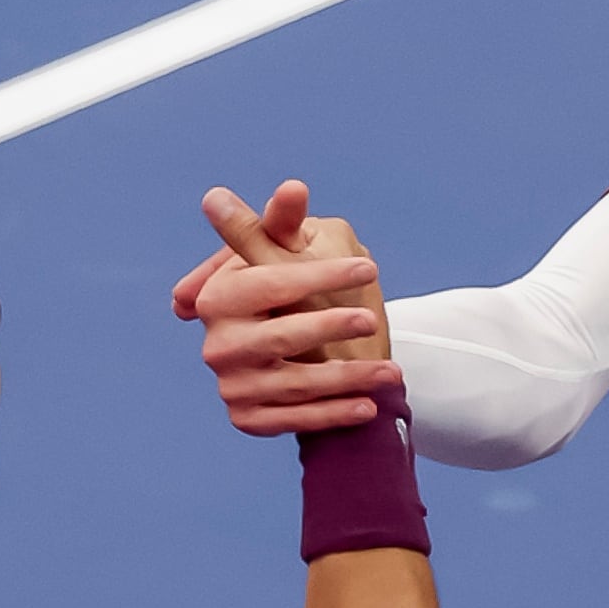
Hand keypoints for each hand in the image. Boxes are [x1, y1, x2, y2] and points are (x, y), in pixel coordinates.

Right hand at [172, 179, 400, 433]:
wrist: (295, 352)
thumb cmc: (291, 287)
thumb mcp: (288, 252)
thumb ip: (286, 223)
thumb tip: (293, 186)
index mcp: (219, 296)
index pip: (271, 283)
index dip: (319, 275)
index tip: (369, 268)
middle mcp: (216, 345)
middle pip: (280, 335)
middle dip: (329, 327)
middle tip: (371, 319)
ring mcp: (231, 385)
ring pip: (295, 383)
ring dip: (348, 377)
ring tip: (391, 371)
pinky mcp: (248, 419)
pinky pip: (295, 421)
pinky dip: (334, 415)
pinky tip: (369, 406)